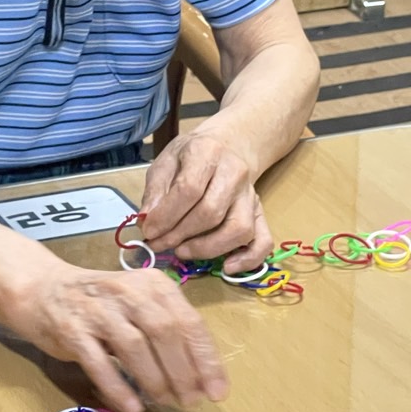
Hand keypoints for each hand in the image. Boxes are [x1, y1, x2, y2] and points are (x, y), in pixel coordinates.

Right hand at [12, 263, 227, 411]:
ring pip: (134, 346)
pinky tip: (133, 406)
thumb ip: (168, 330)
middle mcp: (127, 291)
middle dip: (184, 372)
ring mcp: (97, 310)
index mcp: (152, 283)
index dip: (206, 359)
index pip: (188, 321)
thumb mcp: (140, 303)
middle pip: (165, 332)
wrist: (43, 289)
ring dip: (155, 380)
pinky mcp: (71, 330)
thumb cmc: (103, 302)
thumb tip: (202, 376)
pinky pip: (98, 362)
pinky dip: (118, 387)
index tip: (218, 392)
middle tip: (191, 402)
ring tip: (166, 403)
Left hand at [139, 131, 272, 273]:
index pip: (189, 189)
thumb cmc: (192, 155)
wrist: (229, 144)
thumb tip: (147, 221)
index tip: (149, 231)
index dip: (166, 216)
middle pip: (211, 212)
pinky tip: (226, 267)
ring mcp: (251, 195)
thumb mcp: (166, 161)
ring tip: (182, 252)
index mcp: (207, 153)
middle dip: (180, 235)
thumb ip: (155, 190)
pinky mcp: (261, 212)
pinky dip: (248, 259)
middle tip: (159, 244)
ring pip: (239, 229)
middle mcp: (234, 173)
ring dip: (207, 248)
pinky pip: (263, 241)